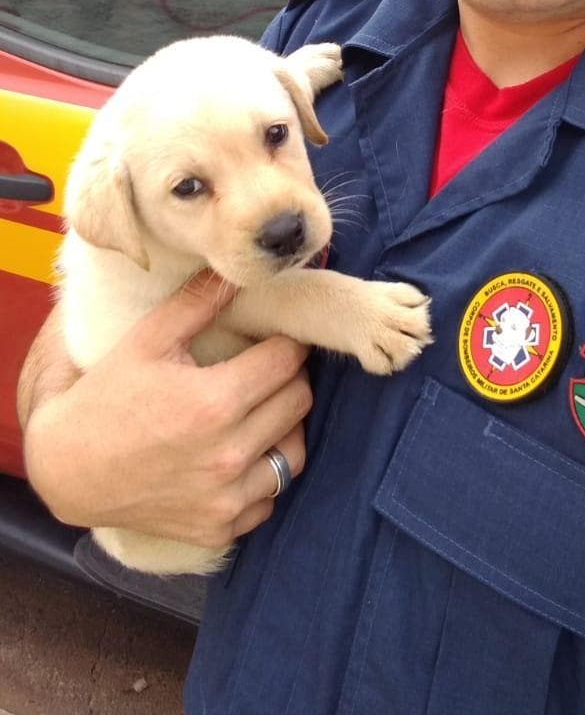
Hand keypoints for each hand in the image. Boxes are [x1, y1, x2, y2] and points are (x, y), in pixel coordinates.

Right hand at [23, 273, 310, 546]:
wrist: (68, 469)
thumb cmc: (106, 397)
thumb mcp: (146, 339)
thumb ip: (197, 303)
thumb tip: (237, 273)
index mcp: (214, 402)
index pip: (288, 359)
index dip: (288, 341)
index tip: (278, 335)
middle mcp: (228, 454)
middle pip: (299, 402)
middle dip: (290, 378)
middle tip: (269, 368)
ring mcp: (226, 497)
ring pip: (295, 453)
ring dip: (285, 428)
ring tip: (261, 410)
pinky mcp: (219, 527)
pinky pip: (269, 499)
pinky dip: (263, 478)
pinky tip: (242, 456)